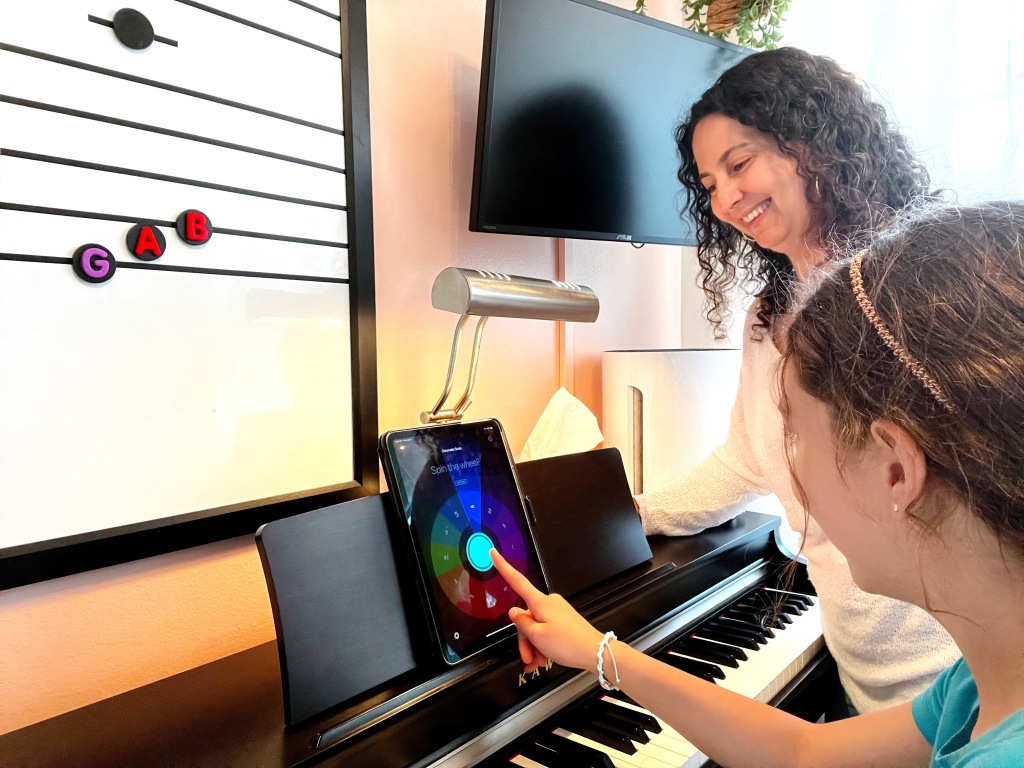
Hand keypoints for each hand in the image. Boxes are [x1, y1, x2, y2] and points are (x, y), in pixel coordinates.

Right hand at [490, 548, 604, 673]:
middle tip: (528, 658)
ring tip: (538, 662)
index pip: (517, 581)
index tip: (494, 553)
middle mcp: (549, 603)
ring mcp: (557, 612)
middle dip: (524, 639)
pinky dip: (543, 645)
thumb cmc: (569, 643)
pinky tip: (543, 658)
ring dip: (534, 646)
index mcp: (541, 602)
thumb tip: (514, 612)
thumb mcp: (537, 636)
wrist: (595, 652)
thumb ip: (522, 623)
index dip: (503, 567)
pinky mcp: (564, 620)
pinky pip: (546, 630)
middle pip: (526, 617)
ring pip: (536, 627)